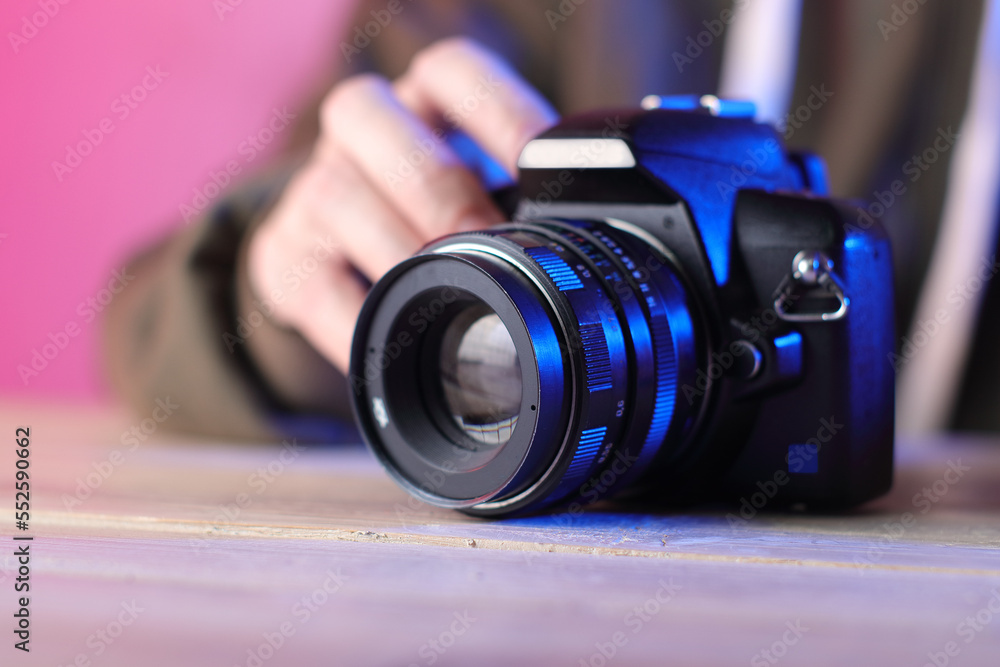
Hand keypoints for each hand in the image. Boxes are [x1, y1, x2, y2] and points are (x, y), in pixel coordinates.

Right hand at [248, 37, 556, 372]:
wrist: (356, 264)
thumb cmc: (443, 221)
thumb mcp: (488, 192)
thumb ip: (533, 196)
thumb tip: (616, 219)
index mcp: (422, 101)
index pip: (451, 71)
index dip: (497, 110)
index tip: (537, 166)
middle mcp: (359, 131)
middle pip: (373, 120)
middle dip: (440, 191)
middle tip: (488, 246)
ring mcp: (311, 188)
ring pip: (334, 194)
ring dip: (395, 250)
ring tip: (445, 293)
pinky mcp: (283, 255)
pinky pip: (311, 284)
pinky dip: (355, 320)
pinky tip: (393, 340)